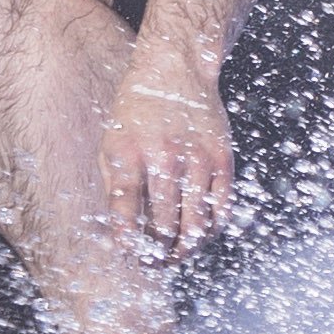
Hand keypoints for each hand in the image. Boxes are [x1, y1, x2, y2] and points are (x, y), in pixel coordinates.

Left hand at [101, 47, 235, 249]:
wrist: (175, 69)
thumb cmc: (136, 112)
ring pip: (195, 225)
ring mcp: (197, 160)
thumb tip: (119, 233)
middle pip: (163, 226)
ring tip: (175, 256)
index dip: (128, 244)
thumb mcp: (112, 142)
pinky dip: (210, 230)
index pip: (125, 214)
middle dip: (157, 254)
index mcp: (129, 155)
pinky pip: (220, 209)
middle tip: (153, 264)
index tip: (129, 257)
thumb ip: (115, 187)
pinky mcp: (222, 160)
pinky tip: (198, 234)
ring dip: (185, 249)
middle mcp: (164, 158)